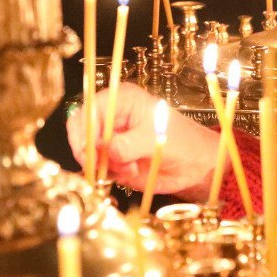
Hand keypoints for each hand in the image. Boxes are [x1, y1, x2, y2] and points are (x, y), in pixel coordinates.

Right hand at [67, 82, 217, 197]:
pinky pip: (97, 169)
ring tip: (132, 168)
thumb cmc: (182, 141)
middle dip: (91, 153)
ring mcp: (111, 139)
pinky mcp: (112, 159)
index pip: (88, 111)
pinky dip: (109, 175)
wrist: (196, 164)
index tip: (89, 153)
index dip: (83, 132)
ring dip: (104, 166)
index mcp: (121, 100)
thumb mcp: (156, 139)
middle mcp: (112, 117)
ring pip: (87, 154)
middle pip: (81, 133)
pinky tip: (132, 172)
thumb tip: (102, 149)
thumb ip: (127, 144)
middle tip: (106, 167)